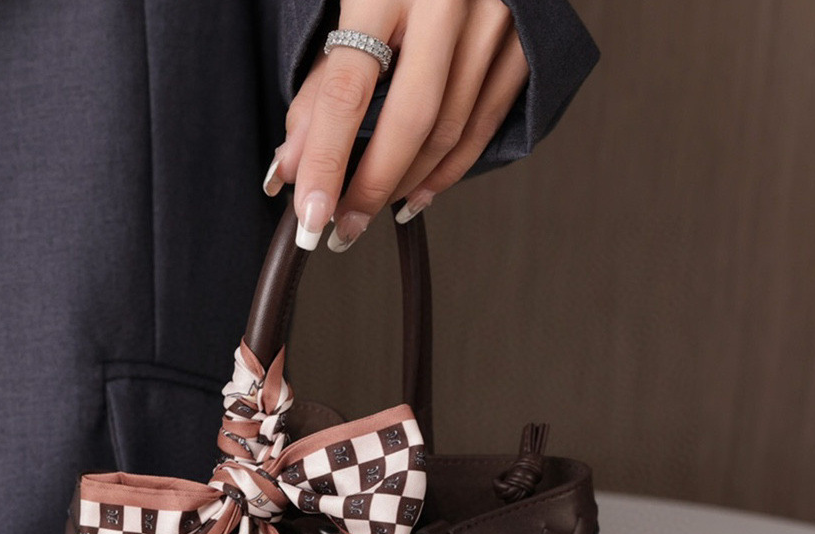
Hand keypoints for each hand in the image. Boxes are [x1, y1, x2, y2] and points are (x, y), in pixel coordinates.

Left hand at [264, 0, 528, 249]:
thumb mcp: (348, 6)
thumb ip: (319, 86)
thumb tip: (288, 168)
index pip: (347, 91)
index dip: (325, 163)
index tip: (309, 217)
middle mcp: (449, 0)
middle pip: (410, 122)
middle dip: (370, 189)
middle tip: (340, 231)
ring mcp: (497, 18)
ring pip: (449, 132)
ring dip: (404, 185)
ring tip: (368, 213)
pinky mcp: (526, 39)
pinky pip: (483, 125)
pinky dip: (447, 171)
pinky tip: (416, 196)